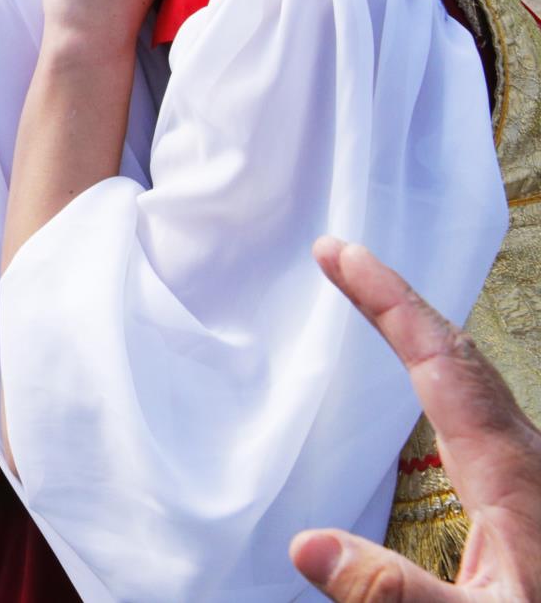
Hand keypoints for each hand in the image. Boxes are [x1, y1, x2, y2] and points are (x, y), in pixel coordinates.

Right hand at [289, 237, 540, 601]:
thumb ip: (394, 591)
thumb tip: (306, 543)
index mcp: (512, 473)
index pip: (441, 361)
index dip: (388, 300)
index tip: (338, 254)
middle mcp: (524, 459)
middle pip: (457, 353)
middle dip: (396, 297)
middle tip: (338, 255)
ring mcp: (528, 475)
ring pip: (474, 377)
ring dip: (418, 329)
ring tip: (371, 297)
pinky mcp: (527, 496)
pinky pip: (476, 405)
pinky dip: (436, 367)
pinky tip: (425, 381)